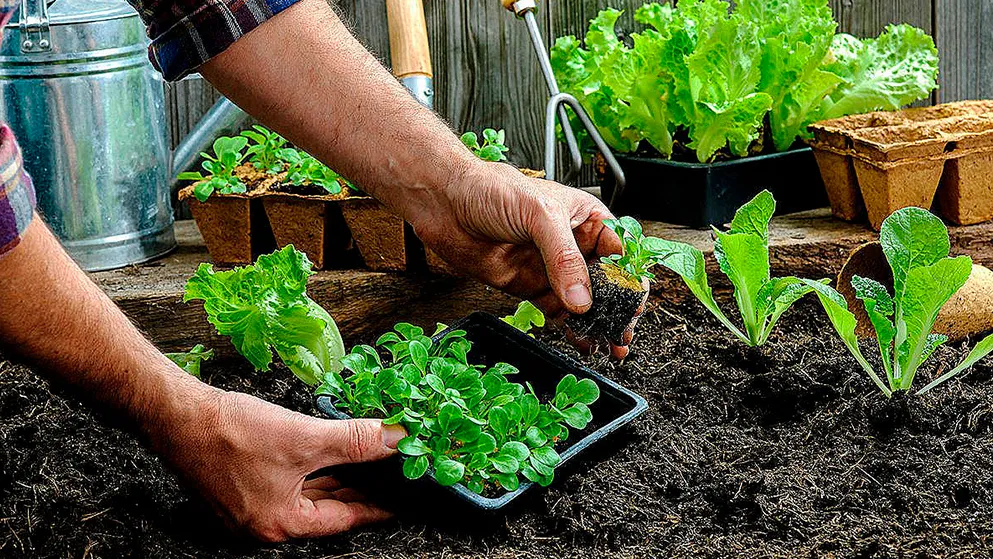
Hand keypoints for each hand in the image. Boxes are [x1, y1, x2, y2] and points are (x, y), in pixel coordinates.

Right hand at [158, 388, 403, 541]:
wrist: (175, 414)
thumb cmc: (230, 433)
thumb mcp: (305, 438)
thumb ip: (355, 442)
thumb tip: (395, 441)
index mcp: (280, 524)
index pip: (343, 519)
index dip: (375, 506)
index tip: (400, 499)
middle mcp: (264, 523)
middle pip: (325, 508)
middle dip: (357, 489)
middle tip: (389, 475)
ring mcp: (249, 507)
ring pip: (306, 494)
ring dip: (335, 477)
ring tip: (367, 463)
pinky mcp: (239, 485)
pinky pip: (287, 482)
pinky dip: (311, 469)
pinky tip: (327, 452)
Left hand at [411, 161, 637, 355]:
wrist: (445, 203)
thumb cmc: (491, 190)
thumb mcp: (539, 215)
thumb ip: (563, 258)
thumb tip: (582, 299)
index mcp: (585, 218)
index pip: (620, 251)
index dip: (629, 278)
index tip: (632, 303)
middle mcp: (572, 245)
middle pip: (607, 282)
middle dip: (618, 308)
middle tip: (624, 332)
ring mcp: (551, 269)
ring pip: (585, 302)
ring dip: (599, 324)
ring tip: (611, 345)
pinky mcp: (530, 287)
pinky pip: (558, 313)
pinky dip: (572, 329)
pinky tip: (584, 342)